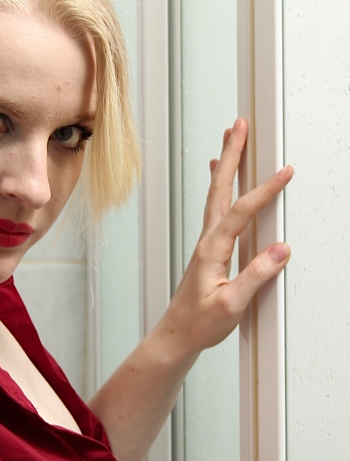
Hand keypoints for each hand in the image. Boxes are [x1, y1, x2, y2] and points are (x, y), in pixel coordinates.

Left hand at [158, 117, 292, 357]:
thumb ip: (255, 276)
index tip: (285, 171)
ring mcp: (206, 242)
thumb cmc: (200, 323)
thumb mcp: (232, 304)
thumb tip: (281, 249)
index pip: (241, 212)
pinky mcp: (208, 247)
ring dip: (225, 163)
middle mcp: (206, 240)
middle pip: (219, 188)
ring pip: (215, 193)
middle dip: (231, 155)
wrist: (176, 335)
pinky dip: (219, 184)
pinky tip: (218, 176)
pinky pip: (214, 206)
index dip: (264, 190)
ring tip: (231, 137)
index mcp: (212, 250)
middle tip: (239, 125)